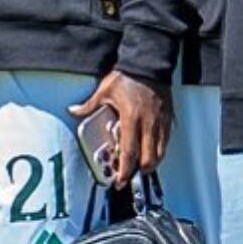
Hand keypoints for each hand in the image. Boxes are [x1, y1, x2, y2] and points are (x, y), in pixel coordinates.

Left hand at [70, 70, 169, 186]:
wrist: (148, 64)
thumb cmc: (128, 76)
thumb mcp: (105, 89)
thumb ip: (89, 104)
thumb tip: (73, 111)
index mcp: (131, 118)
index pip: (129, 151)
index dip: (125, 169)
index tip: (120, 179)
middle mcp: (148, 123)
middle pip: (148, 158)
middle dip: (140, 170)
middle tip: (131, 174)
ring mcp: (160, 122)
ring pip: (160, 152)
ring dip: (151, 162)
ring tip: (142, 165)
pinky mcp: (168, 118)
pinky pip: (166, 141)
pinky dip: (159, 149)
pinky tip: (152, 150)